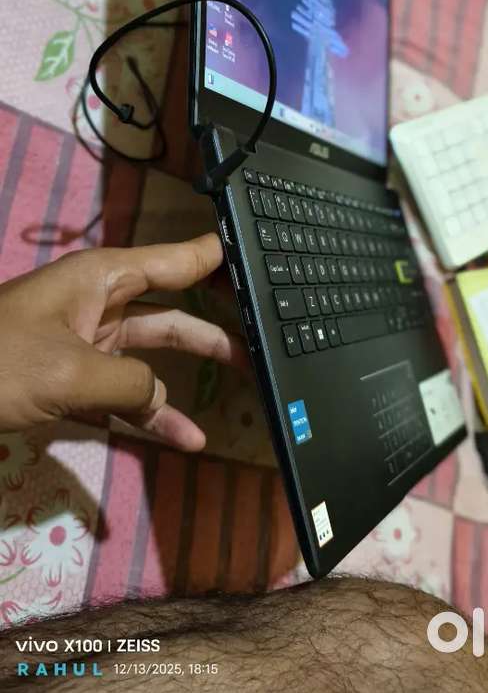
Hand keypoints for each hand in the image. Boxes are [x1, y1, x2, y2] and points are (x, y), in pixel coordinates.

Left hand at [0, 234, 246, 449]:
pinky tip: (185, 437)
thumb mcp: (70, 373)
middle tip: (257, 339)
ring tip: (238, 386)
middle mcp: (98, 305)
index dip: (210, 258)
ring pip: (149, 359)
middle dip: (210, 329)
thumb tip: (159, 399)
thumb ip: (130, 385)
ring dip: (186, 380)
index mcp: (100, 279)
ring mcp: (84, 346)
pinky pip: (123, 396)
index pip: (170, 263)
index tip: (249, 255)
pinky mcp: (72, 383)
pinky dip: (151, 415)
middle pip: (168, 312)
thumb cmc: (0, 363)